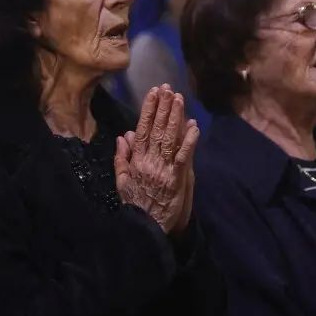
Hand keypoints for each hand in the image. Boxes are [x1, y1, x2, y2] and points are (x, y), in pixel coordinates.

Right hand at [114, 86, 199, 232]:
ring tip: (179, 99)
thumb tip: (122, 136)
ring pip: (168, 139)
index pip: (141, 130)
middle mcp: (148, 161)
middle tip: (168, 89)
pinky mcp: (176, 179)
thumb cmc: (135, 204)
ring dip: (174, 117)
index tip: (153, 94)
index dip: (148, 110)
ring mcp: (162, 169)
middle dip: (162, 107)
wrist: (145, 227)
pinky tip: (193, 127)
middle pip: (156, 130)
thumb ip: (121, 158)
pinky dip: (188, 141)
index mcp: (135, 160)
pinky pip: (182, 157)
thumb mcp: (121, 181)